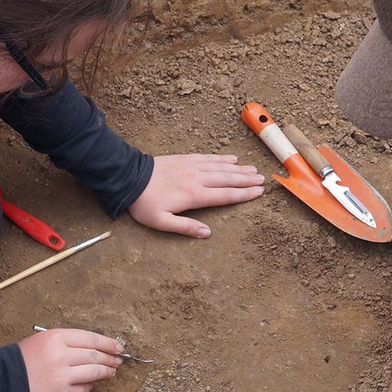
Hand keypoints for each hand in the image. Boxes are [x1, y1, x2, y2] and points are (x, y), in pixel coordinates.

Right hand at [17, 328, 123, 391]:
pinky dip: (89, 386)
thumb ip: (66, 343)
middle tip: (118, 361)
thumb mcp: (42, 340)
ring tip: (111, 372)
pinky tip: (91, 384)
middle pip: (95, 356)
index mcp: (56, 337)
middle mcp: (61, 355)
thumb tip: (93, 348)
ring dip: (106, 372)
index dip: (108, 343)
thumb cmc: (20, 359)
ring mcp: (62, 376)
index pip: (91, 338)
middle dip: (111, 358)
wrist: (0, 381)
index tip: (118, 347)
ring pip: (94, 372)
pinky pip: (84, 389)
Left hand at [127, 154, 263, 236]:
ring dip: (238, 169)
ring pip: (220, 167)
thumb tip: (207, 233)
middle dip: (246, 180)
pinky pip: (208, 158)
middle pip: (227, 179)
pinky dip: (222, 158)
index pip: (224, 195)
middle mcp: (197, 179)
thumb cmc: (144, 204)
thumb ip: (185, 228)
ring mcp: (192, 166)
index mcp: (194, 196)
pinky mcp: (185, 159)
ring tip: (253, 169)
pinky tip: (231, 158)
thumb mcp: (161, 222)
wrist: (129, 178)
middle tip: (262, 180)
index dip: (243, 194)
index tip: (258, 192)